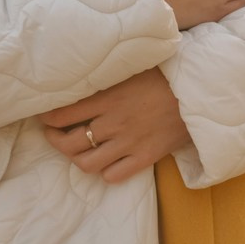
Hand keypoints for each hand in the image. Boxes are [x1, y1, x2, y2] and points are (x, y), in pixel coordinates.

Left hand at [41, 68, 191, 184]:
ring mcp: (129, 143)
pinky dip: (104, 171)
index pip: (63, 113)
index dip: (48, 118)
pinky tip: (105, 161)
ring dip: (76, 158)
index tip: (45, 116)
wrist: (199, 91)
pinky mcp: (144, 157)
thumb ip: (107, 77)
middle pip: (69, 142)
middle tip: (53, 135)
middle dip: (55, 140)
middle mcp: (114, 122)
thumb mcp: (132, 68)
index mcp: (108, 97)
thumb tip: (81, 76)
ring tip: (75, 151)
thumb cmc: (166, 74)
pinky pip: (113, 175)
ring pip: (87, 163)